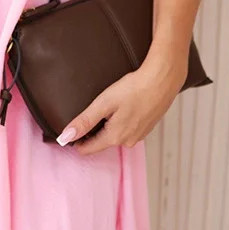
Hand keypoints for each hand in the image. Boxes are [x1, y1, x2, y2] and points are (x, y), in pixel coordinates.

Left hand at [58, 52, 187, 155]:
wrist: (162, 80)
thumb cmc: (134, 89)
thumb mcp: (104, 103)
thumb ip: (84, 121)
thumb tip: (65, 137)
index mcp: (115, 137)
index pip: (88, 149)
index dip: (76, 141)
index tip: (70, 131)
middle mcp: (128, 141)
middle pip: (101, 142)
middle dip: (92, 131)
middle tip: (89, 112)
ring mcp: (139, 136)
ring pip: (115, 135)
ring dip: (108, 125)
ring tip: (106, 107)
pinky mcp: (146, 128)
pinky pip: (127, 129)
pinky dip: (121, 121)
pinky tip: (123, 107)